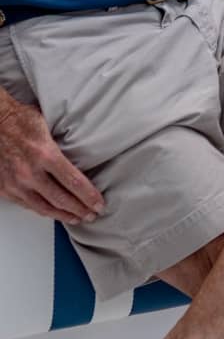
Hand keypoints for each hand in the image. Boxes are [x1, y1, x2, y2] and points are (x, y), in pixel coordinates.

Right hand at [0, 99, 104, 223]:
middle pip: (61, 199)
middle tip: (92, 215)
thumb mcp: (49, 126)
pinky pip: (28, 205)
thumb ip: (63, 145)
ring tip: (77, 218)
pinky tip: (53, 212)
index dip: (88, 196)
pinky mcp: (5, 189)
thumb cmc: (22, 120)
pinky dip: (43, 211)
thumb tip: (85, 155)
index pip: (73, 182)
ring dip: (63, 215)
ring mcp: (16, 183)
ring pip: (44, 207)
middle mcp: (30, 173)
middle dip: (80, 209)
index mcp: (45, 154)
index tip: (99, 204)